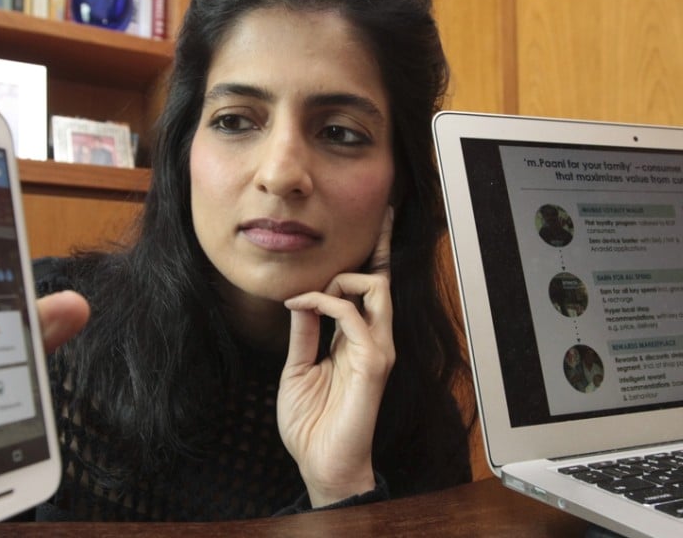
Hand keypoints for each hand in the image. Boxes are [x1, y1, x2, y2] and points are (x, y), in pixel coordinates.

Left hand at [277, 207, 395, 506]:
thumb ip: (305, 335)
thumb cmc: (311, 425)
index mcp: (357, 341)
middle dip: (369, 249)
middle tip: (324, 263)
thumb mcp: (298, 369)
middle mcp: (374, 340)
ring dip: (339, 280)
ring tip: (308, 297)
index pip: (372, 289)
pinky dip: (324, 302)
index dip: (379, 252)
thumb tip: (301, 300)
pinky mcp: (374, 363)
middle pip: (382, 279)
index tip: (384, 217)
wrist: (321, 465)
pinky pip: (353, 315)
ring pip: (376, 287)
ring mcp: (377, 350)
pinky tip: (301, 306)